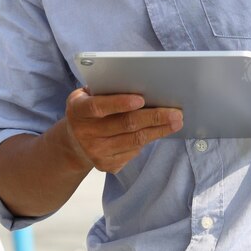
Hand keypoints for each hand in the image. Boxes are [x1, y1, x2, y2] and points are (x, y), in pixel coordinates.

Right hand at [58, 88, 183, 173]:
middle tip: (175, 113)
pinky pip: (133, 152)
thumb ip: (106, 90)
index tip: (141, 99)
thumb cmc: (88, 110)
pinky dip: (148, 140)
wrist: (74, 144)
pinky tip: (160, 131)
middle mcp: (85, 134)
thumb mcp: (87, 95)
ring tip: (176, 121)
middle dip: (153, 117)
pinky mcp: (107, 165)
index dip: (119, 103)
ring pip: (134, 140)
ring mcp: (96, 152)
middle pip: (125, 125)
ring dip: (159, 130)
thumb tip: (140, 85)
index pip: (99, 107)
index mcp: (78, 110)